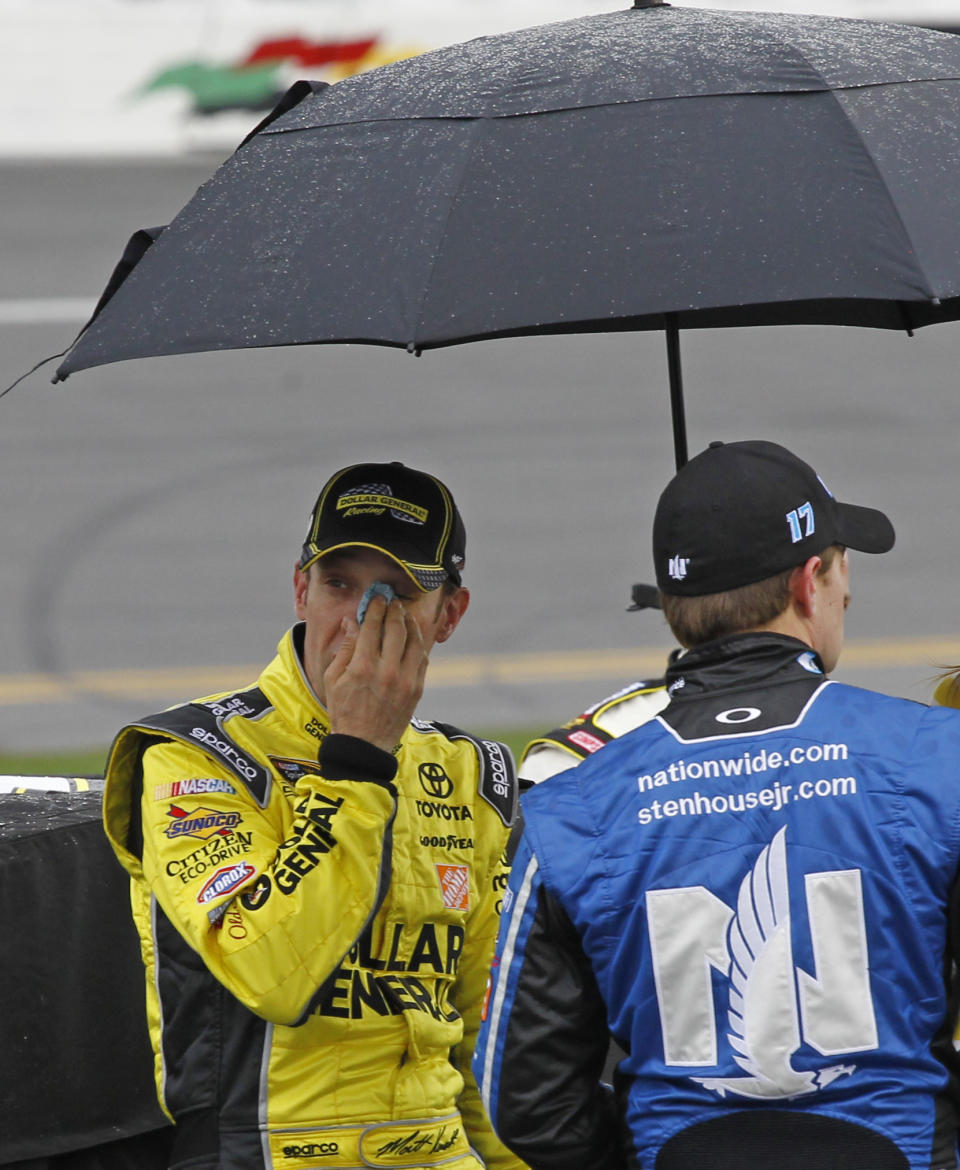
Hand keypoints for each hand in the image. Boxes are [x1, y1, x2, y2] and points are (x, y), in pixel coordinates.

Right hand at [323, 595, 427, 751]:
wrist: (363, 744)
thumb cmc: (343, 709)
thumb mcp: (333, 678)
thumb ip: (345, 647)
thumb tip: (351, 620)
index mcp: (362, 666)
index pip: (373, 626)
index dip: (376, 608)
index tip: (377, 598)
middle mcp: (387, 671)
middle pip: (396, 629)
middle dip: (395, 610)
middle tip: (393, 602)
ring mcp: (405, 680)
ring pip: (414, 642)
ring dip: (410, 624)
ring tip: (405, 615)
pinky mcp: (417, 689)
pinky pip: (422, 659)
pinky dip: (419, 644)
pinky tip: (413, 637)